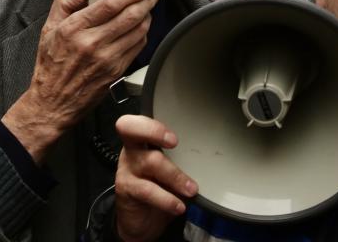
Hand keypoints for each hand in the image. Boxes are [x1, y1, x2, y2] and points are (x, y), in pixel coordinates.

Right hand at [3, 0, 158, 161]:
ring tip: (148, 7)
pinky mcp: (116, 71)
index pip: (110, 3)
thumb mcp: (49, 27)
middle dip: (147, 0)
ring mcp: (106, 59)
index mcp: (74, 28)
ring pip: (138, 31)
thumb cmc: (51, 63)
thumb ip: (67, 2)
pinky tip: (141, 27)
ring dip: (148, 15)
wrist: (53, 101)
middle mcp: (92, 43)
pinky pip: (138, 47)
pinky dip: (143, 33)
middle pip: (130, 15)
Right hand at [114, 115, 197, 241]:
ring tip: (191, 189)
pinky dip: (167, 199)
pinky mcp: (126, 189)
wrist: (140, 218)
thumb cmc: (158, 186)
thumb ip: (182, 157)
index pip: (138, 119)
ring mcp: (127, 168)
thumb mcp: (169, 168)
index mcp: (142, 138)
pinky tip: (179, 205)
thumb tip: (211, 158)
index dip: (152, 124)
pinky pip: (148, 190)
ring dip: (175, 176)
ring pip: (150, 161)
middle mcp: (131, 149)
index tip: (174, 137)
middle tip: (175, 142)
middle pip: (130, 128)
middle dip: (154, 131)